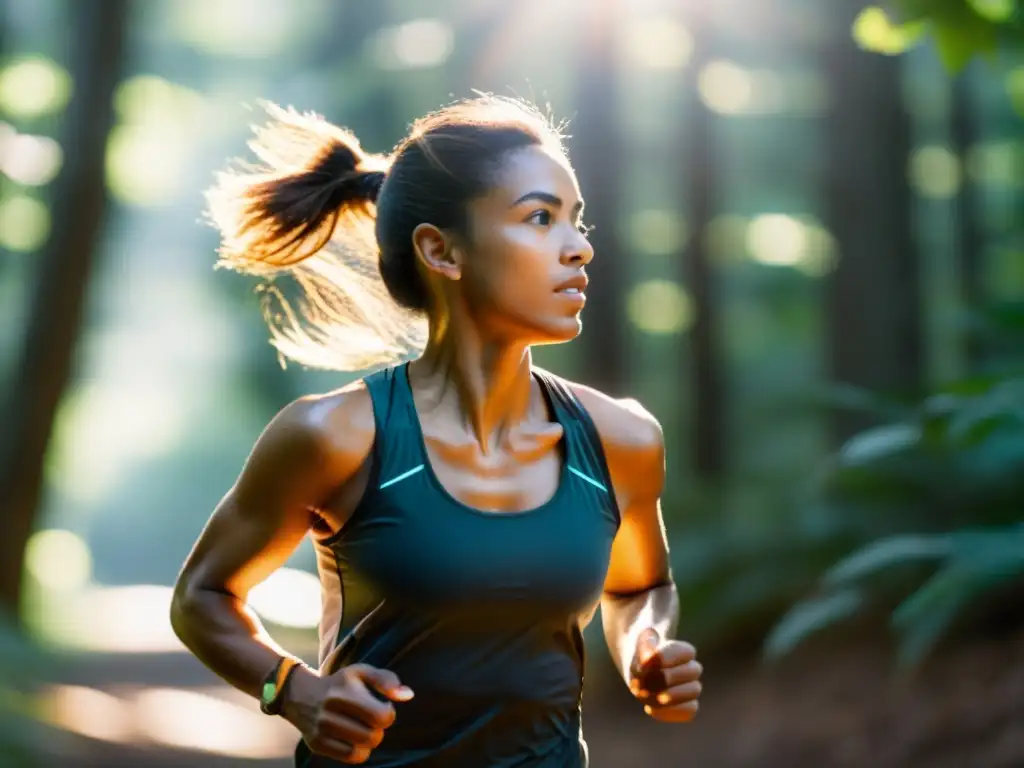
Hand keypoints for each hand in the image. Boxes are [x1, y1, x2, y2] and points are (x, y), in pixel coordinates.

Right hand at [282, 663, 413, 763]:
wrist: (302, 695)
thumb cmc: (341, 684)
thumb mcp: (362, 672)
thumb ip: (387, 680)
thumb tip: (408, 695)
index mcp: (345, 690)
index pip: (381, 716)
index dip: (388, 714)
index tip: (382, 707)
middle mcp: (330, 710)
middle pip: (373, 736)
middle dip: (379, 729)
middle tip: (371, 720)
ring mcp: (321, 729)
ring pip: (362, 749)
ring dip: (369, 740)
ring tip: (363, 729)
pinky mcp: (317, 744)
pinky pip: (350, 757)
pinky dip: (358, 751)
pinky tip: (354, 739)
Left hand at [628, 628, 701, 722]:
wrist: (639, 671)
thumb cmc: (641, 655)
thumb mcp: (638, 645)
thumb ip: (643, 647)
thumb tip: (649, 659)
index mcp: (682, 651)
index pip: (687, 652)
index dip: (669, 657)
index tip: (647, 662)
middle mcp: (691, 669)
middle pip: (694, 670)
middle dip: (670, 676)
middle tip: (649, 680)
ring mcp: (689, 688)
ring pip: (694, 690)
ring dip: (672, 695)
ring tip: (648, 696)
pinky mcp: (684, 707)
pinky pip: (689, 711)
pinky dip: (670, 712)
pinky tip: (649, 708)